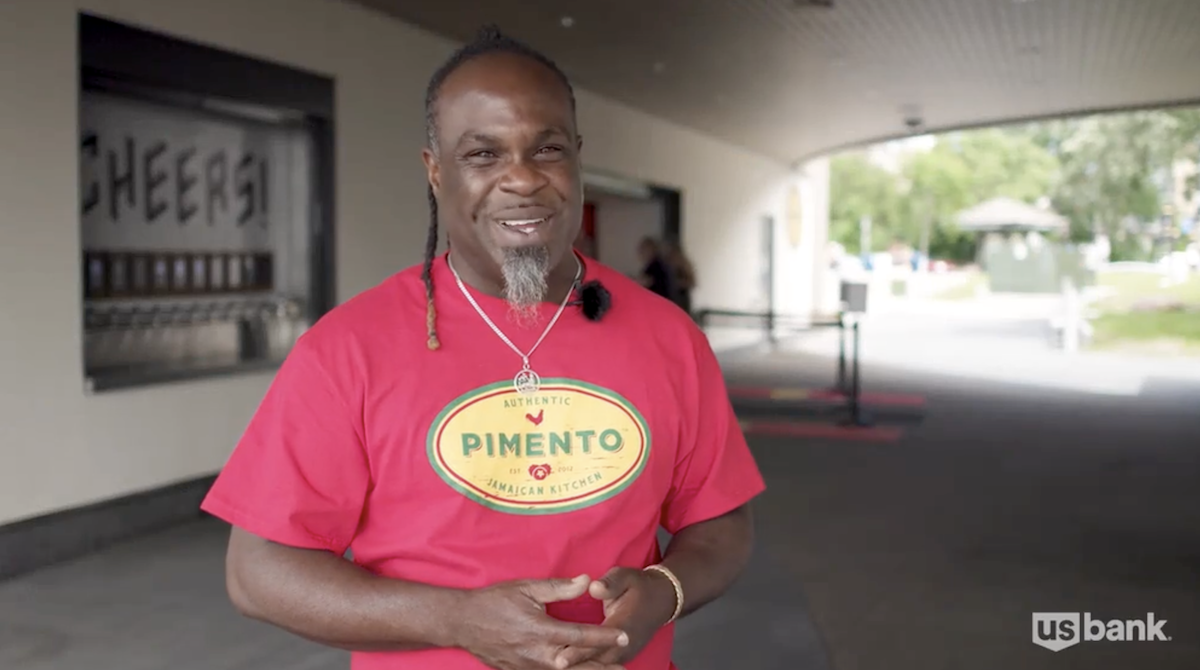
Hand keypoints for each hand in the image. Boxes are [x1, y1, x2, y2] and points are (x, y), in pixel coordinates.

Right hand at [454, 574, 630, 669]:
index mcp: (540, 630)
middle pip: (577, 665)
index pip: (580, 637)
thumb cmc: (494, 601)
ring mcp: (527, 667)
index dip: (604, 637)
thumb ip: (559, 588)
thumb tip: (586, 580)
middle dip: (601, 666)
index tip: (623, 636)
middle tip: (623, 666)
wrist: (462, 622)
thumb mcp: (526, 588)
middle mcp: (537, 654)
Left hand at [553, 567, 678, 667]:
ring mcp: (624, 653)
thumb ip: (610, 583)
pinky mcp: (621, 656)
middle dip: (576, 665)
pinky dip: (587, 667)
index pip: (598, 642)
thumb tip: (594, 588)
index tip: (560, 657)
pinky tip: (570, 667)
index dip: (579, 651)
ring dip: (581, 668)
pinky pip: (603, 665)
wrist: (661, 600)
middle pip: (597, 660)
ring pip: (600, 666)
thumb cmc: (639, 587)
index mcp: (624, 625)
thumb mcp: (626, 576)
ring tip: (556, 668)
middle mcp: (625, 645)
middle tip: (555, 666)